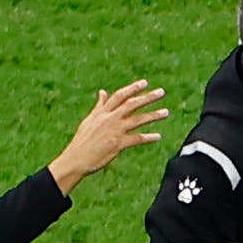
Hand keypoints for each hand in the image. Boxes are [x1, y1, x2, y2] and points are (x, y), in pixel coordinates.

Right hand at [48, 79, 168, 191]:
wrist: (76, 159)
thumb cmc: (82, 141)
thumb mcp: (90, 120)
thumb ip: (100, 106)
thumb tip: (102, 92)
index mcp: (102, 113)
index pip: (119, 96)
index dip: (132, 88)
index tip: (145, 83)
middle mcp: (109, 119)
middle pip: (131, 104)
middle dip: (147, 97)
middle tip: (161, 92)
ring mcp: (114, 131)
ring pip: (137, 120)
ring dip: (153, 115)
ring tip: (166, 112)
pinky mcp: (118, 144)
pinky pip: (137, 139)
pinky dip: (148, 137)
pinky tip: (158, 136)